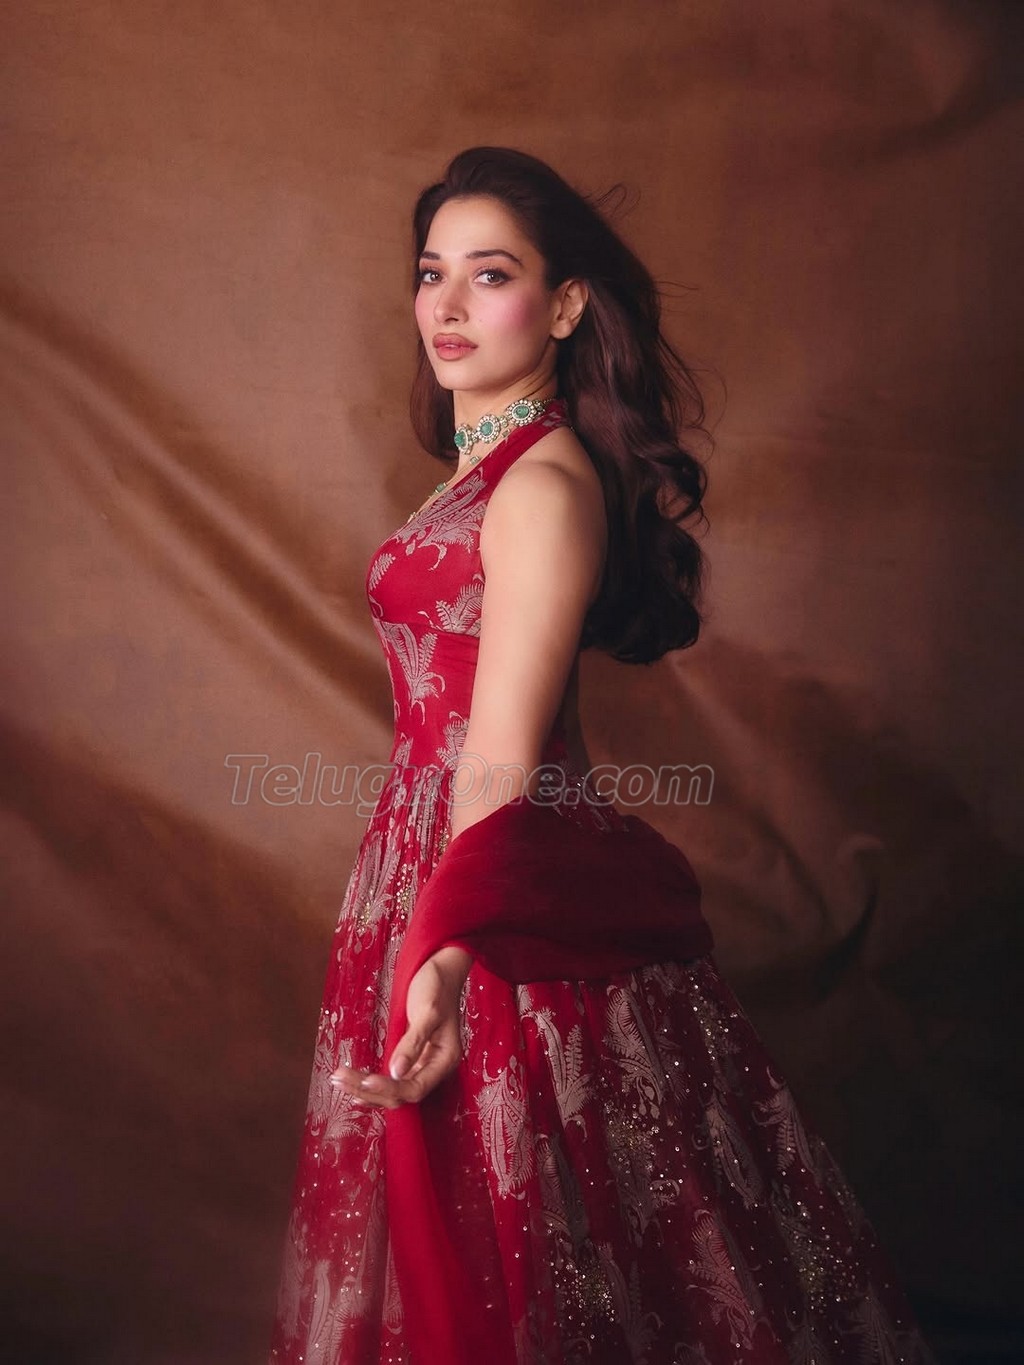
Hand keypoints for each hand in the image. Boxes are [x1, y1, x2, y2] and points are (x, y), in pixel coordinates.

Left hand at [330, 946, 472, 1108]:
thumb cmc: (437, 986)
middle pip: (400, 1095)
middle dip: (369, 1090)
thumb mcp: (428, 1011)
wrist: (441, 970)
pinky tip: (354, 1087)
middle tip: (339, 1077)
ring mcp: (421, 1064)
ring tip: (337, 1080)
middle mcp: (433, 1068)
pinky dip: (371, 1084)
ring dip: (364, 1089)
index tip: (365, 1081)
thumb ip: (413, 1042)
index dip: (390, 1089)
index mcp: (445, 1060)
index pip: (415, 1088)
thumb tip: (396, 1072)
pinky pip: (390, 1079)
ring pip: (392, 1090)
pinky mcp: (410, 1058)